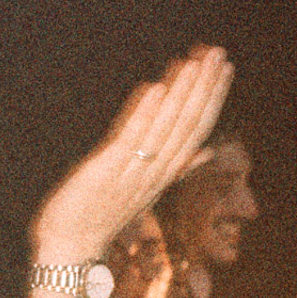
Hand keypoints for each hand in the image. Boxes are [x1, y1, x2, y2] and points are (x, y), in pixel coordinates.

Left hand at [31, 46, 231, 262]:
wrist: (71, 245)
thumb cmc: (104, 213)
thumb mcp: (147, 188)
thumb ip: (179, 166)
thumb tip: (210, 150)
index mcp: (166, 171)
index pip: (197, 128)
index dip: (213, 96)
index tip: (225, 66)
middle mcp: (155, 171)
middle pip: (187, 124)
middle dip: (204, 87)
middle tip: (217, 52)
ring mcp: (133, 172)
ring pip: (165, 128)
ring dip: (181, 93)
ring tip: (194, 63)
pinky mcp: (107, 171)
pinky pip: (131, 140)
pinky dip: (145, 114)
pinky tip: (156, 88)